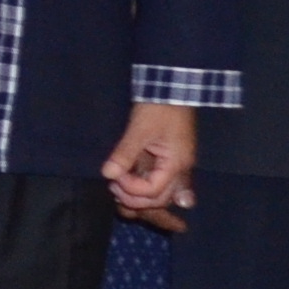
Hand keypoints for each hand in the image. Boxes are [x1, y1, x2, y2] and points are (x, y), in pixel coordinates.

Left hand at [104, 101, 197, 229]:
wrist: (171, 88)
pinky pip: (158, 183)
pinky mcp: (168, 162)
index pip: (153, 191)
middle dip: (135, 199)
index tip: (115, 176)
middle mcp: (180, 171)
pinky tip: (127, 186)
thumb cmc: (158, 107)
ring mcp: (175, 167)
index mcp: (176, 164)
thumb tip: (108, 174)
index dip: (132, 188)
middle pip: (159, 200)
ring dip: (139, 197)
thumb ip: (125, 153)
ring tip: (118, 189)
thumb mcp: (140, 129)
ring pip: (160, 195)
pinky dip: (143, 188)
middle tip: (114, 187)